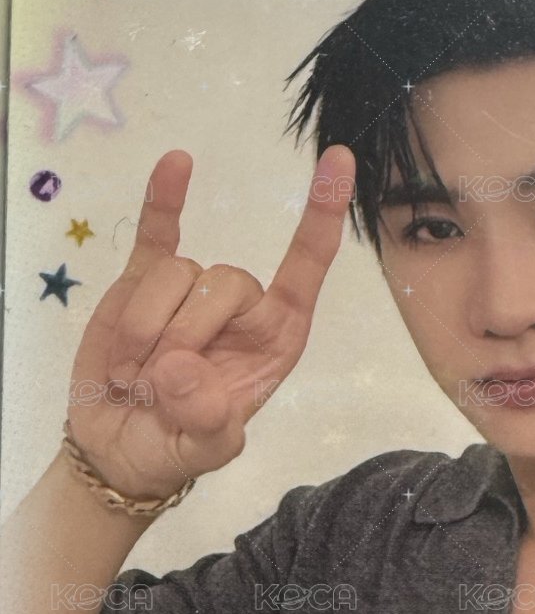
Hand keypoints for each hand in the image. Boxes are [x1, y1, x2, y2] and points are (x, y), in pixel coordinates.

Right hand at [66, 144, 354, 499]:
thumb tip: (182, 370)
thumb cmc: (173, 449)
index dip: (321, 219)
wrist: (118, 447)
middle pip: (225, 281)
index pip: (305, 272)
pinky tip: (176, 163)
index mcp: (273, 342)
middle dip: (182, 335)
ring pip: (175, 273)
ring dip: (144, 328)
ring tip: (133, 376)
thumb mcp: (201, 452)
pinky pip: (157, 233)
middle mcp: (241, 311)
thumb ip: (206, 423)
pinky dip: (163, 199)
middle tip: (155, 387)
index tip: (338, 161)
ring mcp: (190, 292)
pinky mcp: (142, 282)